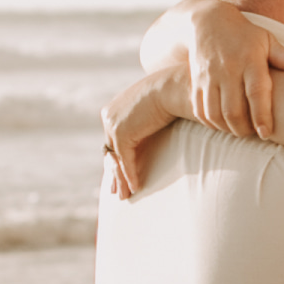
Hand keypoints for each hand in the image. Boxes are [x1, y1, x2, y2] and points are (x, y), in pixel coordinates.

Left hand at [100, 77, 173, 196]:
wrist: (174, 87)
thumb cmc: (172, 96)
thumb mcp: (154, 113)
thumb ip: (146, 126)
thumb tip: (152, 135)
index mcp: (114, 110)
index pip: (113, 141)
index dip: (116, 160)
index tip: (119, 176)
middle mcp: (109, 116)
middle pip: (110, 151)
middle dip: (114, 173)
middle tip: (117, 191)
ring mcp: (113, 124)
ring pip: (115, 159)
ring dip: (121, 179)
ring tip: (125, 196)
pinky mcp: (121, 133)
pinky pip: (125, 160)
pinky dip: (130, 175)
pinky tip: (136, 188)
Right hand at [182, 3, 280, 138]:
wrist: (206, 22)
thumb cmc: (243, 34)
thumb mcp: (265, 40)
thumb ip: (283, 56)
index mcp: (249, 60)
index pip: (256, 93)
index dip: (261, 116)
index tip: (265, 133)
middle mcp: (227, 70)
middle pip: (233, 110)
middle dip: (243, 129)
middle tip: (253, 132)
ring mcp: (209, 77)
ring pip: (215, 114)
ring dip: (227, 128)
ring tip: (238, 129)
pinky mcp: (195, 82)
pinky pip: (199, 110)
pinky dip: (210, 123)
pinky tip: (221, 124)